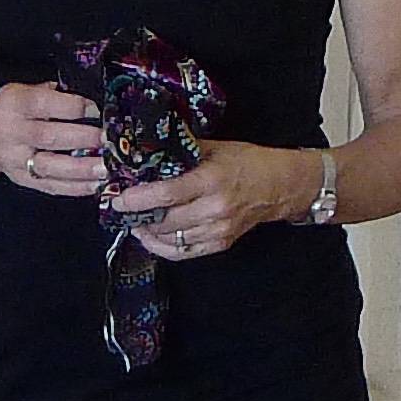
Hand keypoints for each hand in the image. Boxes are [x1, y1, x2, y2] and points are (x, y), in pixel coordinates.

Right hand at [0, 81, 105, 195]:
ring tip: (107, 166)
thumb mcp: (23, 91)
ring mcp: (15, 159)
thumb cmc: (10, 112)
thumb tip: (90, 97)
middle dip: (84, 139)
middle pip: (50, 137)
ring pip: (51, 166)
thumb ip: (53, 93)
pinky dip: (76, 187)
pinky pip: (51, 186)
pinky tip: (95, 184)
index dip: (75, 107)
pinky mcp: (22, 179)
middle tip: (110, 140)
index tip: (98, 110)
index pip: (47, 104)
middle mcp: (11, 131)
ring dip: (82, 168)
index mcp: (14, 103)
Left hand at [112, 139, 304, 259]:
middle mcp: (215, 209)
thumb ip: (180, 150)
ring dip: (147, 232)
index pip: (167, 194)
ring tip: (131, 220)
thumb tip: (145, 147)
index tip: (117, 197)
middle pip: (166, 220)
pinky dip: (164, 247)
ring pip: (173, 240)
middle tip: (118, 207)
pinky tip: (150, 236)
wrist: (282, 186)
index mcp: (211, 180)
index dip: (138, 199)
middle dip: (137, 216)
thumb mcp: (213, 147)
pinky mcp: (222, 243)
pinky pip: (186, 252)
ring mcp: (219, 230)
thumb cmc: (246, 161)